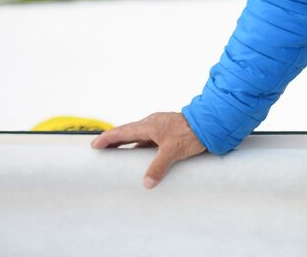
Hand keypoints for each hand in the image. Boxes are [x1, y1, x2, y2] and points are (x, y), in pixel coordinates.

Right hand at [91, 111, 206, 188]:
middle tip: (102, 151)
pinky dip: (143, 149)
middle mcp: (153, 124)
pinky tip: (143, 159)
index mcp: (149, 125)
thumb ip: (158, 167)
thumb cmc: (192, 133)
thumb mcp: (173, 151)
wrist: (212, 123)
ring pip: (140, 138)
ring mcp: (162, 128)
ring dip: (130, 146)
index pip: (122, 132)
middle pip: (129, 134)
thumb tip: (147, 183)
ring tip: (119, 158)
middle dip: (115, 142)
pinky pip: (151, 141)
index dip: (107, 138)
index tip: (94, 145)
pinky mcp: (170, 133)